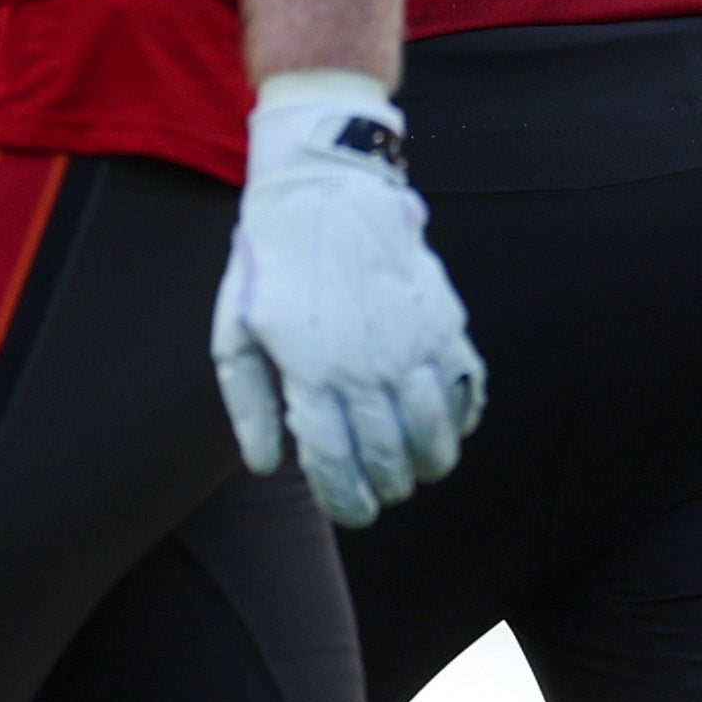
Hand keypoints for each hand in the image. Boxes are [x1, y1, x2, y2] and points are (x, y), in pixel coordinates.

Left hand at [212, 74, 486, 525]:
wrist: (323, 188)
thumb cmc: (272, 264)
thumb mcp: (234, 332)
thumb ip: (249, 404)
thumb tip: (270, 465)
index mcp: (312, 373)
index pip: (336, 464)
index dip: (347, 501)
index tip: (352, 513)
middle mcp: (368, 366)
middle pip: (388, 457)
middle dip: (386, 489)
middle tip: (381, 495)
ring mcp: (412, 344)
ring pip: (435, 431)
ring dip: (430, 463)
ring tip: (419, 472)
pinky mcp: (443, 320)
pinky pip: (466, 385)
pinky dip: (463, 417)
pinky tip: (450, 427)